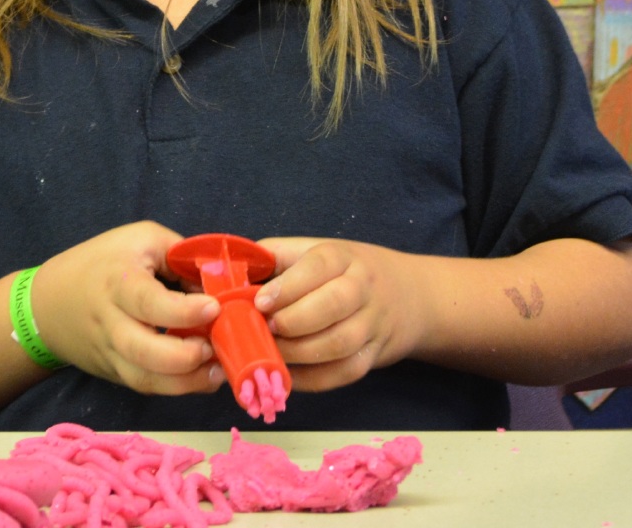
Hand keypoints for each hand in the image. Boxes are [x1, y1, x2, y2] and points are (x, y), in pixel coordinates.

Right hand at [27, 222, 223, 397]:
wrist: (48, 302)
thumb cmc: (103, 262)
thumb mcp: (142, 240)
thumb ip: (181, 256)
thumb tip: (221, 281)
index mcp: (118, 282)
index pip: (148, 302)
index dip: (183, 310)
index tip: (214, 307)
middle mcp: (111, 322)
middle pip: (143, 352)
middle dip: (185, 357)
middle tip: (213, 346)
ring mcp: (111, 353)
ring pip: (145, 379)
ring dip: (186, 382)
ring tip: (217, 371)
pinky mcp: (114, 373)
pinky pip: (146, 386)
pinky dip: (177, 387)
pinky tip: (202, 377)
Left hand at [253, 238, 428, 393]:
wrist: (406, 296)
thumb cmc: (343, 272)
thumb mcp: (313, 252)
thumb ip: (273, 259)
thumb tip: (225, 274)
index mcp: (342, 257)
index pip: (319, 267)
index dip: (288, 287)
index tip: (260, 302)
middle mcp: (362, 288)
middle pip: (333, 305)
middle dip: (293, 321)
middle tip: (265, 328)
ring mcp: (372, 325)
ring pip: (339, 344)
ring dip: (299, 353)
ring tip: (271, 352)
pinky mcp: (374, 357)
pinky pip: (344, 373)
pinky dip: (313, 379)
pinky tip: (286, 375)